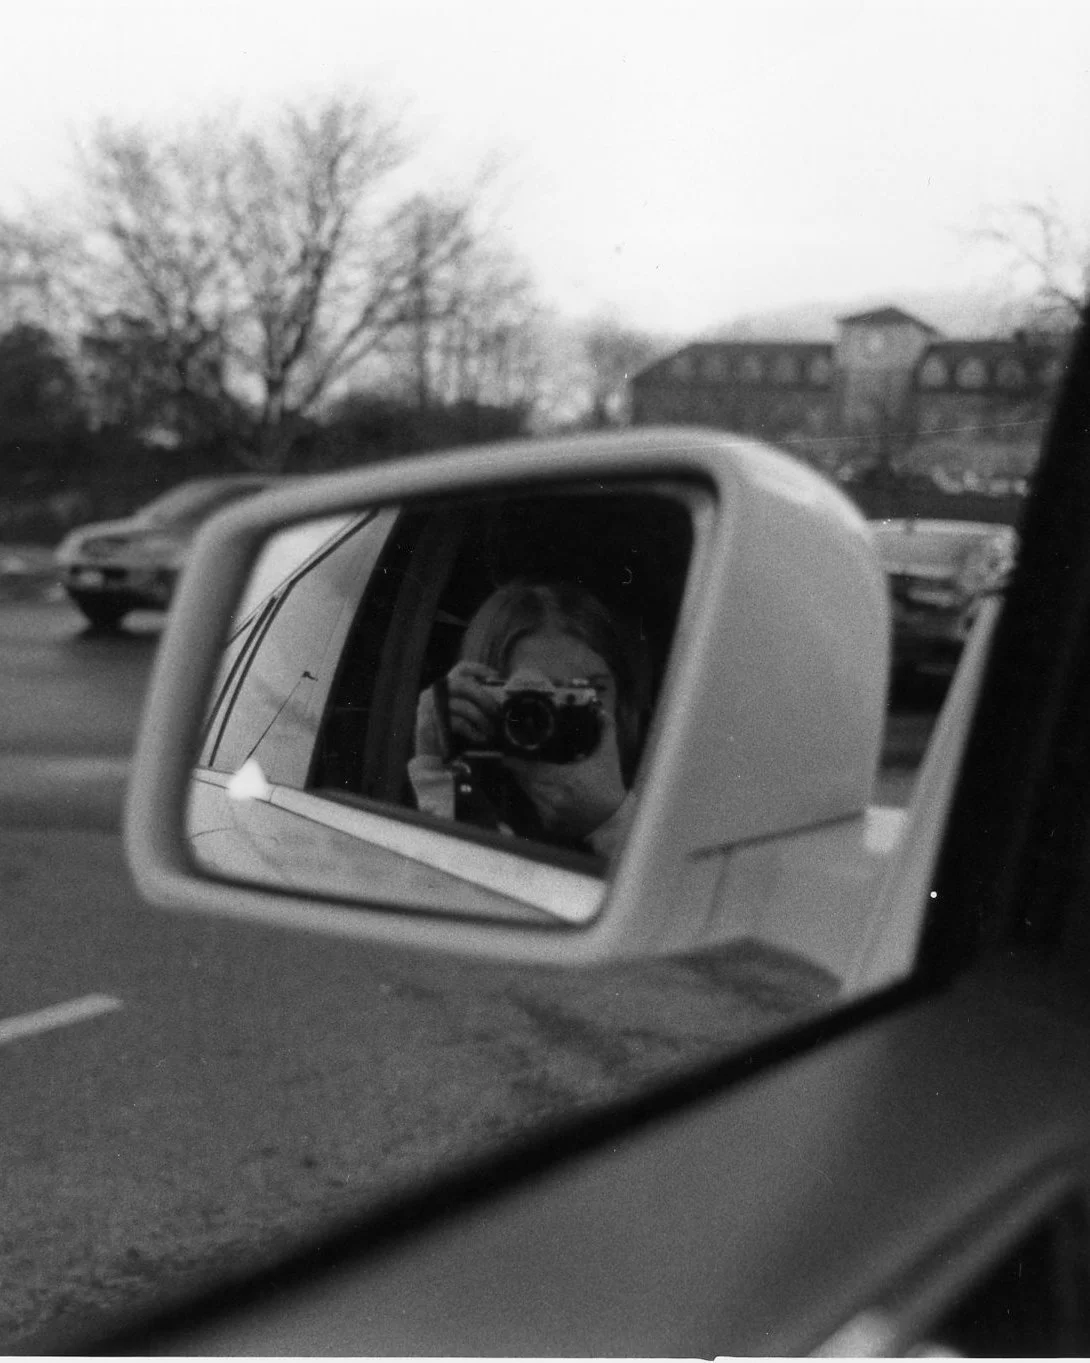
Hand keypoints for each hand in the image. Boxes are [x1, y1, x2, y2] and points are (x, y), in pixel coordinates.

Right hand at [414, 661, 501, 759]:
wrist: (432, 760)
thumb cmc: (453, 735)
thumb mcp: (464, 714)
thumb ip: (475, 702)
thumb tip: (501, 697)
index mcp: (443, 688)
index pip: (461, 669)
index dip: (480, 670)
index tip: (496, 679)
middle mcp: (432, 693)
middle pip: (463, 685)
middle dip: (484, 697)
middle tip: (497, 712)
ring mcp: (428, 708)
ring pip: (462, 706)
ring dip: (481, 719)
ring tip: (491, 731)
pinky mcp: (428, 724)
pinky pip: (457, 723)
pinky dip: (473, 731)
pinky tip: (481, 738)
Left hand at [506, 707, 626, 840]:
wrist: (614, 819)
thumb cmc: (609, 786)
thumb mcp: (608, 756)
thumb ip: (605, 731)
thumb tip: (601, 710)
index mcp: (565, 778)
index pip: (531, 770)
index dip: (516, 764)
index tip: (506, 757)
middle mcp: (553, 797)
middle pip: (525, 782)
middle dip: (520, 773)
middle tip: (516, 763)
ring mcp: (550, 813)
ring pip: (528, 795)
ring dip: (526, 785)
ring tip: (526, 775)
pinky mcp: (551, 825)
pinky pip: (535, 809)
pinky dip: (535, 800)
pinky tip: (540, 793)